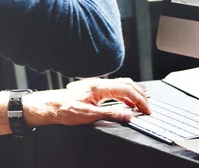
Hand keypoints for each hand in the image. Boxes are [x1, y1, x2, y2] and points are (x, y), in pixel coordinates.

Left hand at [23, 78, 149, 126]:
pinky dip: (125, 94)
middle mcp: (100, 83)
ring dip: (134, 93)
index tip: (146, 110)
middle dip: (140, 95)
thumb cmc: (65, 109)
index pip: (126, 90)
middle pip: (127, 84)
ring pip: (122, 84)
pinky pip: (115, 88)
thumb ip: (110, 114)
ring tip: (141, 104)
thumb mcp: (88, 116)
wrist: (50, 106)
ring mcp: (98, 85)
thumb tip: (128, 115)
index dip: (139, 100)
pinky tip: (127, 102)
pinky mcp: (95, 89)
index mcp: (100, 87)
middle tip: (147, 108)